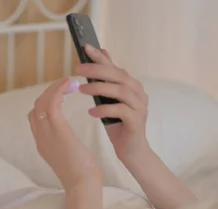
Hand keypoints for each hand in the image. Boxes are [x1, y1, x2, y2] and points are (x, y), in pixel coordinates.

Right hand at [28, 77, 102, 189]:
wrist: (82, 185)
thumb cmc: (82, 176)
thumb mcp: (69, 159)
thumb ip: (65, 147)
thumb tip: (71, 141)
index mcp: (43, 145)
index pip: (35, 118)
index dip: (46, 104)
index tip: (61, 96)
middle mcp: (40, 138)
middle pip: (36, 107)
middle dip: (49, 93)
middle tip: (66, 85)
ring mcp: (45, 133)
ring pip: (42, 102)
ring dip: (54, 88)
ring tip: (69, 82)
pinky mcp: (57, 130)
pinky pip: (52, 102)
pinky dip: (58, 89)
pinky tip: (69, 83)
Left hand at [75, 44, 150, 161]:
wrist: (132, 151)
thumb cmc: (119, 125)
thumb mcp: (110, 101)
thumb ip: (107, 81)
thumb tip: (102, 55)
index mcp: (132, 86)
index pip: (115, 67)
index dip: (101, 57)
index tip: (85, 48)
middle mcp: (139, 93)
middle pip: (118, 76)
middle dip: (97, 70)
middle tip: (78, 69)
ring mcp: (140, 107)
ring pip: (120, 91)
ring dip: (99, 88)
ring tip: (82, 90)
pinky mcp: (136, 121)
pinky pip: (121, 111)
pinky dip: (105, 110)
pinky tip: (91, 112)